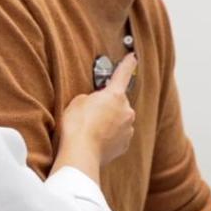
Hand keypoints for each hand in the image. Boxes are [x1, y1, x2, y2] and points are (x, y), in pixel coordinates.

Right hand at [54, 53, 137, 173]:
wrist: (81, 152)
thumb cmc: (77, 125)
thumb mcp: (78, 102)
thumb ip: (90, 98)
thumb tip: (94, 104)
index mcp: (115, 95)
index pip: (123, 75)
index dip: (128, 64)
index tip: (133, 58)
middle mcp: (126, 111)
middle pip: (119, 102)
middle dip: (108, 105)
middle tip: (91, 113)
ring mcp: (127, 129)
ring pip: (119, 120)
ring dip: (109, 122)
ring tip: (91, 129)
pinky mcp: (124, 145)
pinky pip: (118, 136)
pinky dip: (109, 136)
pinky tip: (96, 140)